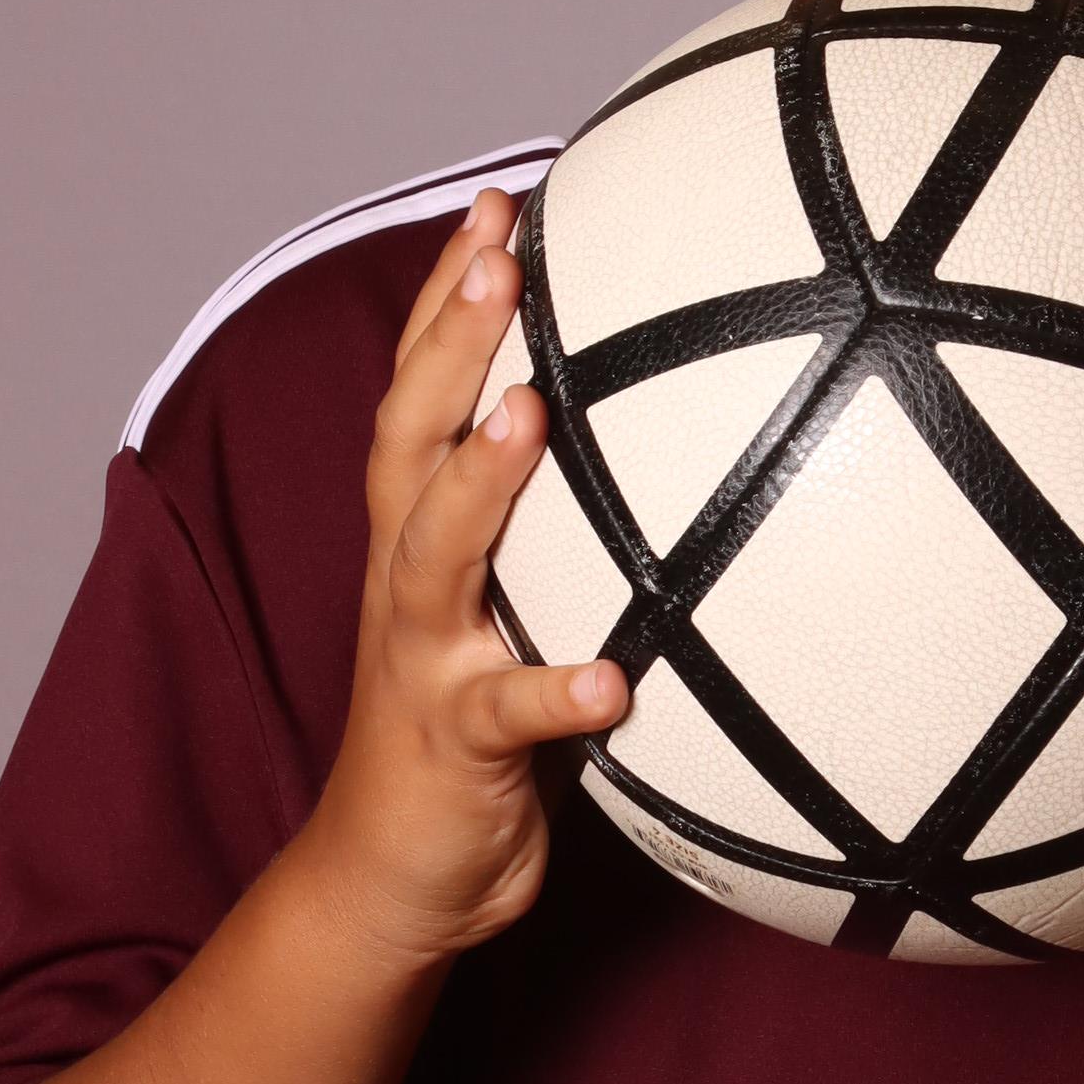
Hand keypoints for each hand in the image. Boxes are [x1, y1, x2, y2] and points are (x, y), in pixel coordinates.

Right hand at [297, 186, 630, 972]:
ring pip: (436, 555)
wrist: (398, 876)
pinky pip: (507, 716)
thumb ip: (566, 534)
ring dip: (479, 484)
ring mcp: (425, 658)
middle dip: (450, 345)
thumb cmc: (476, 727)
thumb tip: (685, 445)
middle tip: (500, 259)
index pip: (422, 393)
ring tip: (528, 417)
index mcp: (419, 536)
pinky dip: (553, 691)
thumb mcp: (514, 609)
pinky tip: (611, 679)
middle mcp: (409, 580)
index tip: (498, 206)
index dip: (448, 301)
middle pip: (411, 439)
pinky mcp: (456, 745)